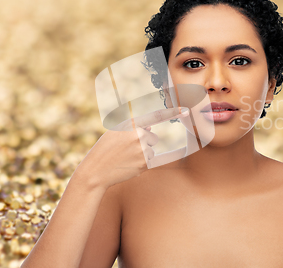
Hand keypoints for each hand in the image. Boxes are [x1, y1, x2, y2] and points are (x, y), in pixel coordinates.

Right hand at [74, 107, 188, 189]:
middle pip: (153, 138)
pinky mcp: (144, 164)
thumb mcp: (116, 132)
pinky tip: (129, 165)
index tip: (187, 110)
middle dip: (144, 143)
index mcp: (130, 124)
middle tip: (126, 149)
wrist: (95, 171)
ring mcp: (142, 150)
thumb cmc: (104, 150)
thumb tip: (151, 129)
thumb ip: (134, 128)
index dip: (173, 112)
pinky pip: (150, 161)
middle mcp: (138, 135)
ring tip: (125, 158)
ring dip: (142, 154)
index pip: (156, 116)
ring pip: (151, 150)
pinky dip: (143, 163)